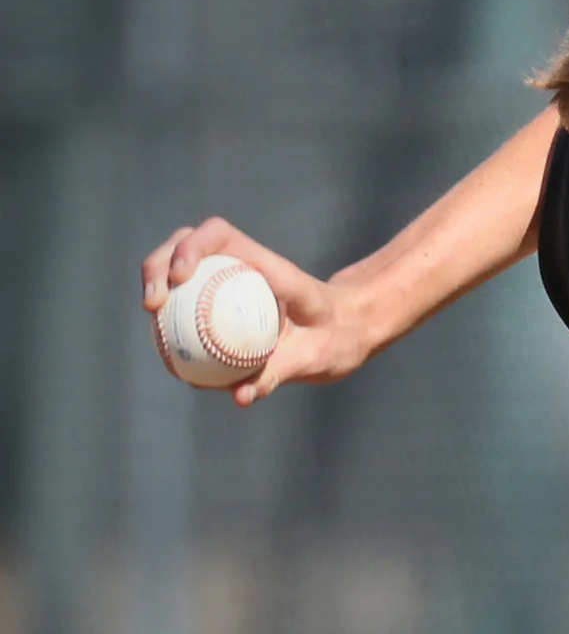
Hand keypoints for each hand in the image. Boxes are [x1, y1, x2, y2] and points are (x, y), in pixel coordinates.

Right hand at [141, 217, 371, 405]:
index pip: (220, 235)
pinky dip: (172, 317)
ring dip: (156, 286)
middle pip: (187, 245)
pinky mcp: (227, 298)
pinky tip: (165, 350)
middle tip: (152, 306)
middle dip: (157, 265)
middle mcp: (245, 265)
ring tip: (153, 326)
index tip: (179, 278)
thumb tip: (238, 397)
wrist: (351, 332)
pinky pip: (191, 301)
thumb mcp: (316, 358)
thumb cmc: (339, 340)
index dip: (190, 247)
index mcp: (269, 267)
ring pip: (182, 268)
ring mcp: (232, 278)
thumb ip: (278, 374)